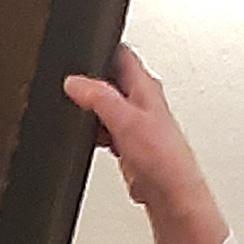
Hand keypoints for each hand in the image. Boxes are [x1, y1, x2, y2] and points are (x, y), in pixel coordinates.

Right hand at [63, 43, 227, 243]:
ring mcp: (135, 123)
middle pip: (109, 80)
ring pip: (104, 106)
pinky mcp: (128, 143)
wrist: (171, 196)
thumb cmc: (164, 159)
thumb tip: (75, 82)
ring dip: (91, 111)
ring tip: (83, 119)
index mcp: (146, 87)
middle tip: (73, 90)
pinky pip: (103, 130)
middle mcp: (142, 101)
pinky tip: (92, 140)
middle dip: (89, 83)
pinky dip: (94, 133)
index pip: (122, 54)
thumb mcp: (125, 119)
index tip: (79, 51)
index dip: (100, 47)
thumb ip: (99, 97)